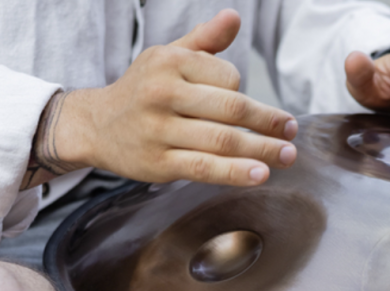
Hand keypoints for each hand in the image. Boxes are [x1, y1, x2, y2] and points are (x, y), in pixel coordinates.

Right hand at [33, 9, 297, 187]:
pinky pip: (204, 168)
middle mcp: (162, 93)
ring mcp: (159, 130)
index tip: (249, 109)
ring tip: (287, 155)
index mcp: (169, 62)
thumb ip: (204, 41)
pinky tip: (259, 174)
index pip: (227, 77)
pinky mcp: (158, 163)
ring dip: (262, 150)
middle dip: (268, 121)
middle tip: (293, 131)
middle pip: (231, 108)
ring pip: (221, 140)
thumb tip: (235, 17)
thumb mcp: (167, 57)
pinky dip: (235, 172)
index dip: (244, 93)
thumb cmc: (141, 89)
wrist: (96, 126)